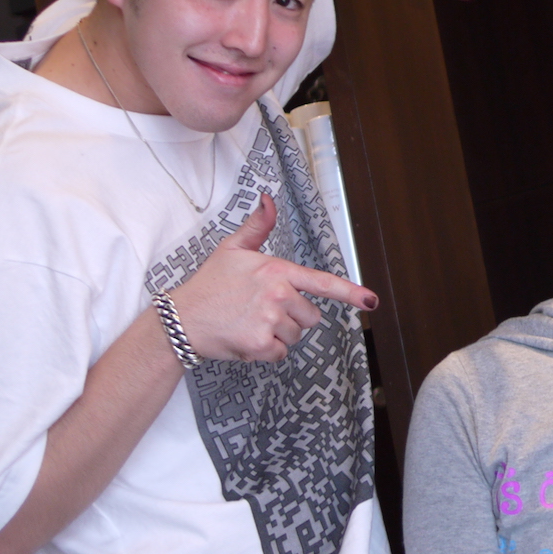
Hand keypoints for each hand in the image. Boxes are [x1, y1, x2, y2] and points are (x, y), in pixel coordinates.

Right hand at [170, 196, 377, 361]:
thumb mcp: (232, 249)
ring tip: (251, 323)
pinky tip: (246, 338)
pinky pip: (281, 354)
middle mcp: (278, 294)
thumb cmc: (208, 285)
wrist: (181, 319)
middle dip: (293, 317)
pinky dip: (267, 351)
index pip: (322, 282)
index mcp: (277, 271)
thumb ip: (257, 227)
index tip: (371, 300)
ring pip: (296, 336)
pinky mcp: (260, 344)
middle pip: (311, 317)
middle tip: (262, 311)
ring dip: (278, 335)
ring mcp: (270, 320)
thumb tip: (268, 199)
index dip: (351, 292)